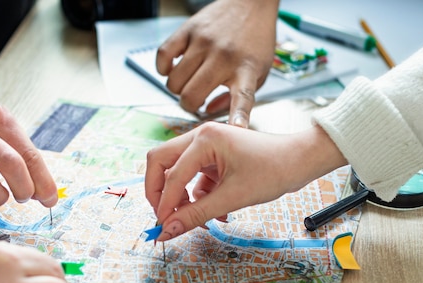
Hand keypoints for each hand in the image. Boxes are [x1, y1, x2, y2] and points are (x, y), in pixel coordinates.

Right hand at [144, 123, 346, 239]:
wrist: (301, 161)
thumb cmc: (274, 170)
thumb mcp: (233, 197)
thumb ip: (196, 214)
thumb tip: (168, 230)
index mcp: (204, 139)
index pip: (171, 174)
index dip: (164, 203)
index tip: (163, 227)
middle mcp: (200, 137)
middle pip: (160, 163)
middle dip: (159, 192)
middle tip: (164, 216)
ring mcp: (206, 147)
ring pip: (175, 172)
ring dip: (181, 198)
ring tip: (198, 219)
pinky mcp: (214, 158)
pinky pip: (194, 179)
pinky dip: (198, 198)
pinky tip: (216, 213)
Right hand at [156, 0, 277, 126]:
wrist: (251, 2)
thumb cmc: (255, 40)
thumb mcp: (259, 72)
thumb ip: (239, 98)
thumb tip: (210, 112)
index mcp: (246, 70)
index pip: (242, 98)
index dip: (237, 116)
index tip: (235, 129)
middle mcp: (223, 57)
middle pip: (190, 96)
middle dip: (189, 105)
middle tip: (195, 100)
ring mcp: (203, 43)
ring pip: (173, 81)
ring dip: (177, 89)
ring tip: (188, 83)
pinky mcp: (188, 30)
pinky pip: (162, 56)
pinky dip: (163, 68)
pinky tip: (173, 68)